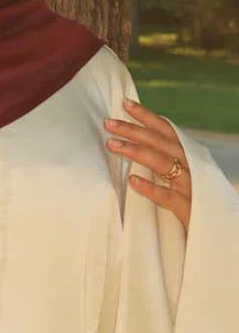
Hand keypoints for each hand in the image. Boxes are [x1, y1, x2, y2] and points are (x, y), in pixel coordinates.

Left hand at [104, 98, 190, 232]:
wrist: (223, 230)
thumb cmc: (199, 200)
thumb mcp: (187, 174)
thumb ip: (167, 160)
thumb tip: (138, 144)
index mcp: (190, 155)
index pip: (167, 129)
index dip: (146, 115)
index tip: (125, 103)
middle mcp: (192, 165)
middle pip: (160, 142)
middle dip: (133, 130)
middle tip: (108, 123)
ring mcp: (191, 186)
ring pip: (162, 163)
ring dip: (136, 151)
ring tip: (113, 145)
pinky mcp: (189, 209)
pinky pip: (168, 196)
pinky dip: (151, 188)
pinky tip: (133, 181)